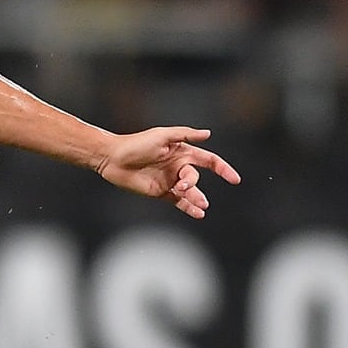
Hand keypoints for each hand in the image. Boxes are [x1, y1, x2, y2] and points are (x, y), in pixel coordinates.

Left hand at [97, 127, 241, 218]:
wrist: (113, 158)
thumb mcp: (162, 135)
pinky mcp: (160, 192)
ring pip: (191, 192)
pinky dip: (189, 208)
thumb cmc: (137, 144)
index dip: (223, 169)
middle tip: (182, 186)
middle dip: (193, 183)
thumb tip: (208, 134)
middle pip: (196, 178)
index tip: (234, 179)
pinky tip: (198, 213)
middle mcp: (178, 167)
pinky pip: (179, 202)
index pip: (209, 161)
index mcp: (182, 152)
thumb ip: (185, 135)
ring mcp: (170, 181)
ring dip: (197, 199)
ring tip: (202, 206)